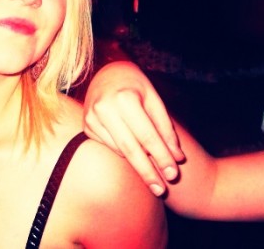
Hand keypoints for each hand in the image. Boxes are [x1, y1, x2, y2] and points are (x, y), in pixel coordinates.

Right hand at [83, 61, 184, 195]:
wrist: (106, 73)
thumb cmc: (135, 85)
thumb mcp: (154, 99)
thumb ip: (165, 128)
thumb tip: (177, 158)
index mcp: (125, 98)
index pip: (147, 135)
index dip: (161, 156)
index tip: (173, 174)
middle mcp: (104, 108)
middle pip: (130, 149)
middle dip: (148, 172)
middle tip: (162, 190)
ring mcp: (92, 118)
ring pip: (119, 150)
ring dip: (138, 165)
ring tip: (154, 179)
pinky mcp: (86, 126)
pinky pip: (109, 147)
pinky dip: (123, 153)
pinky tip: (133, 154)